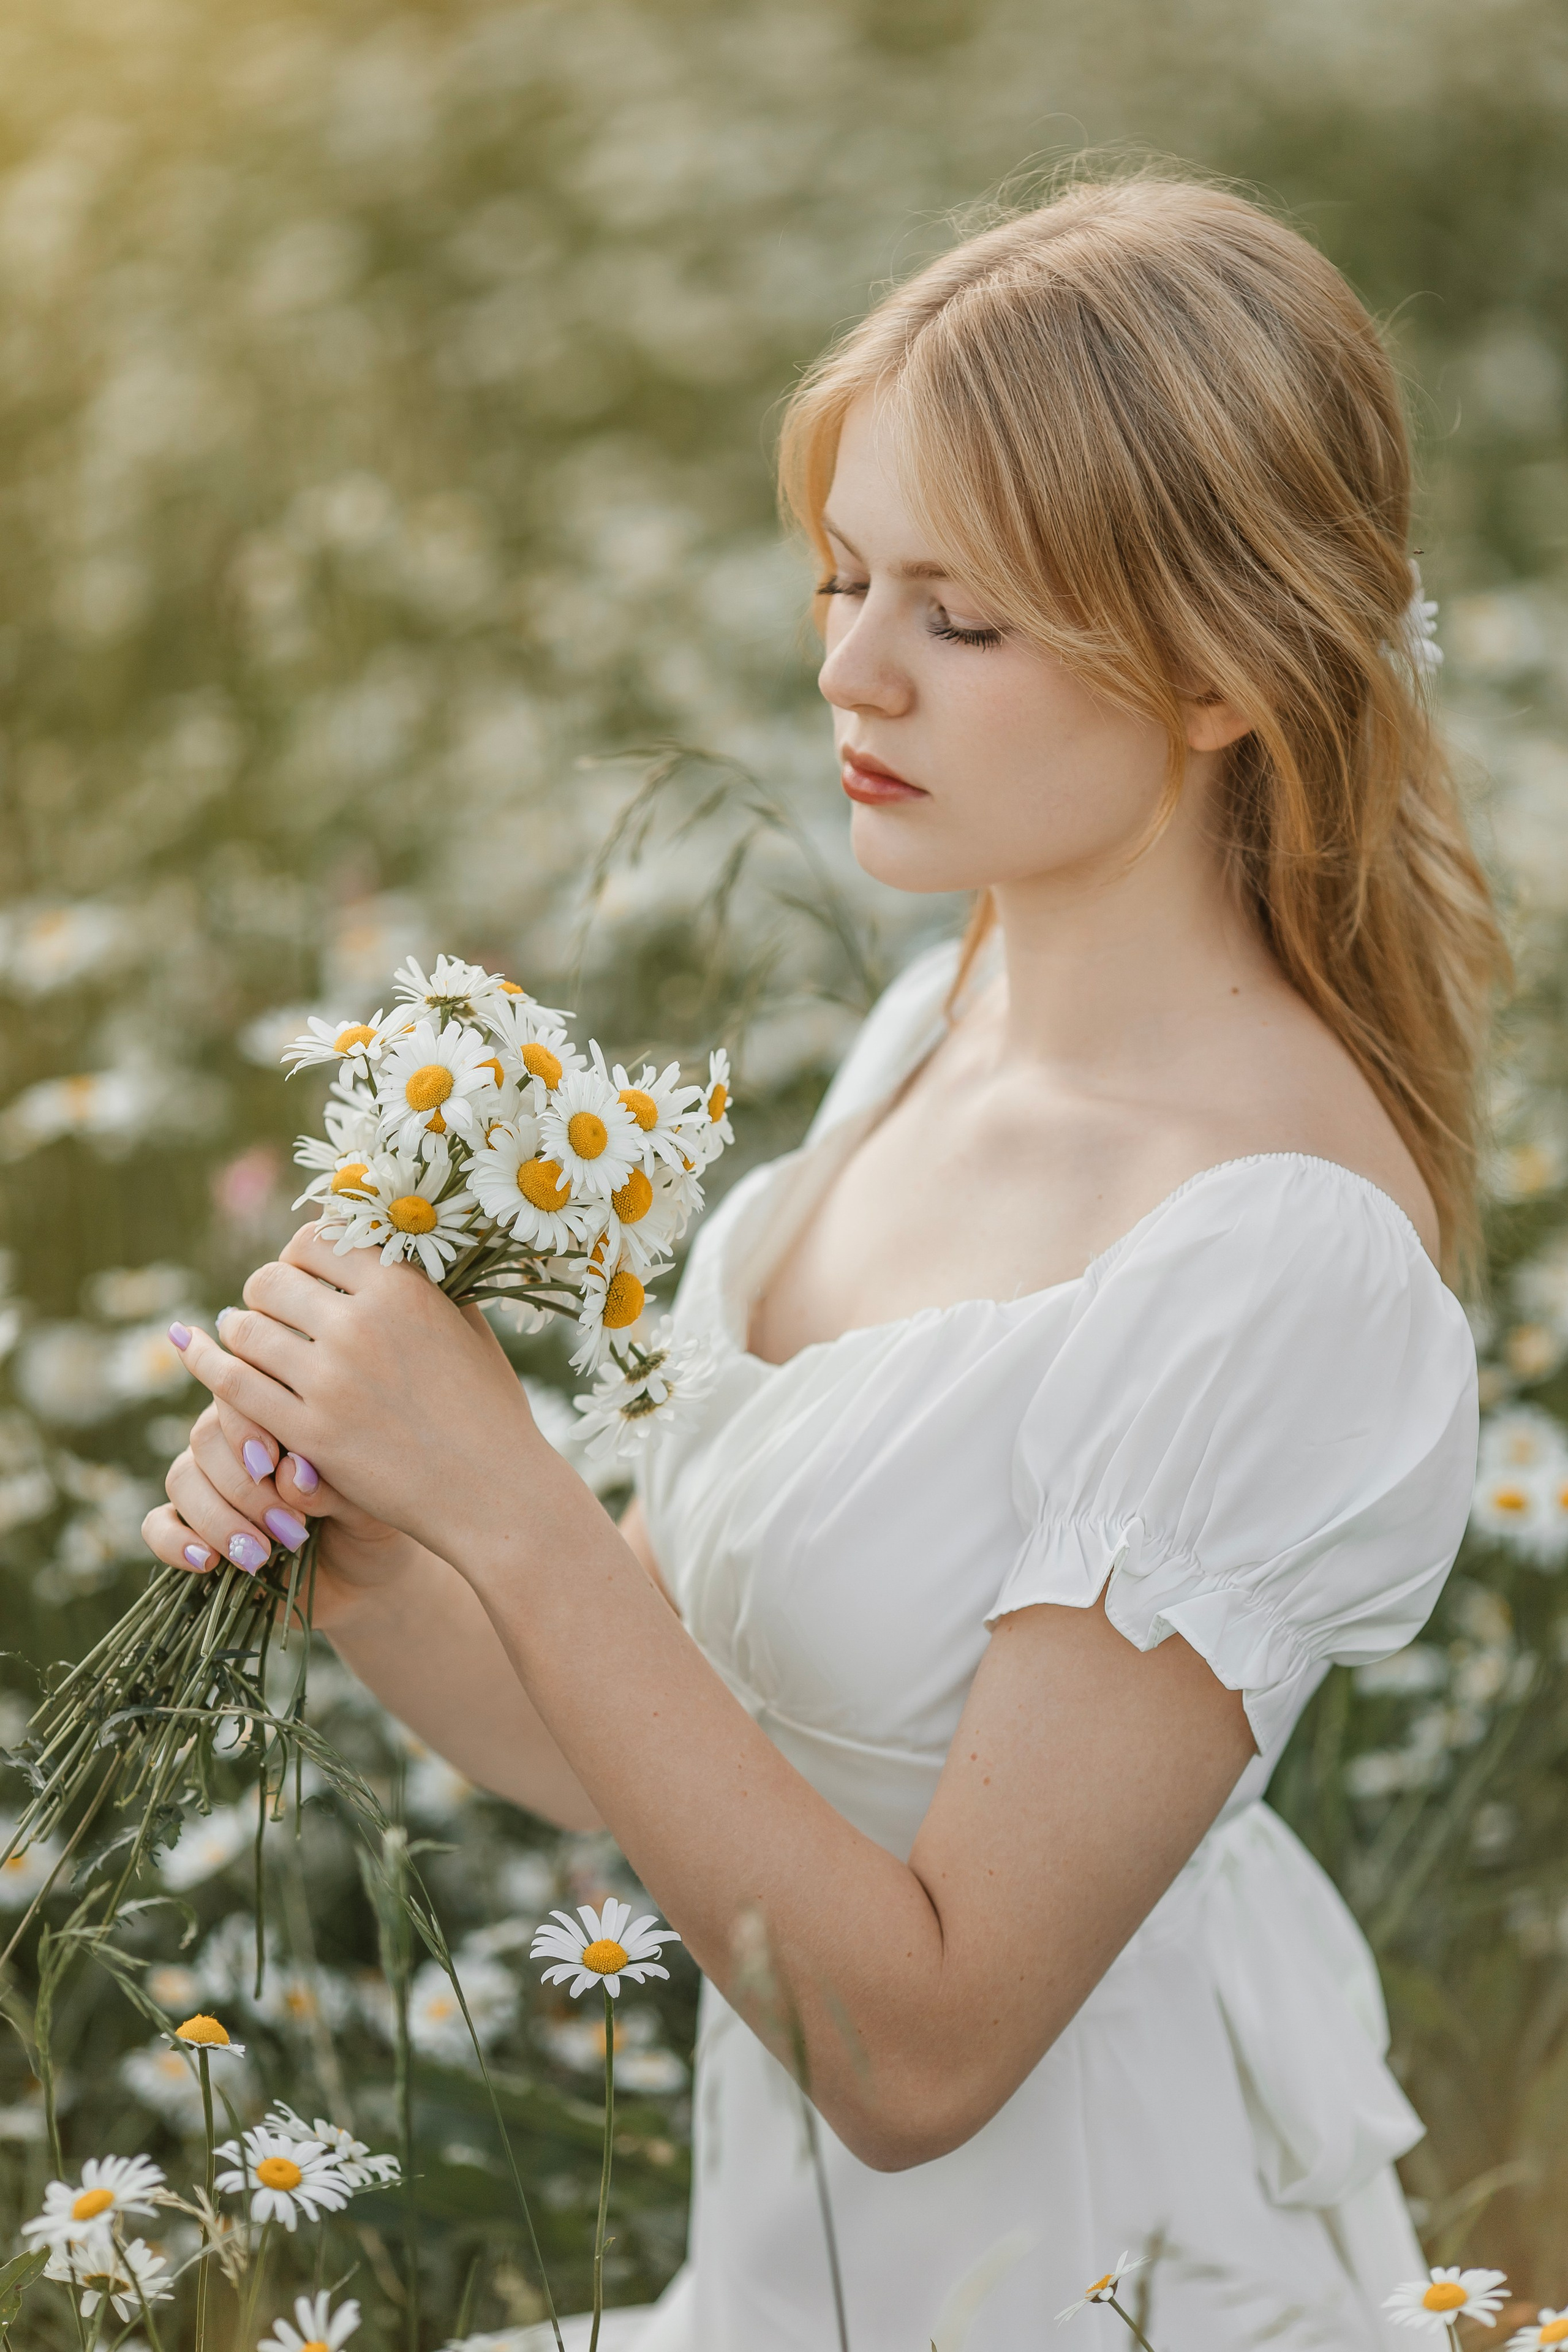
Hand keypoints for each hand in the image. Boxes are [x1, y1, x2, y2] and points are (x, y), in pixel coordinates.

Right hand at [142, 1395, 417, 1630]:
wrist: (367, 1577)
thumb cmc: (372, 1523)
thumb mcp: (367, 1502)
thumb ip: (334, 1485)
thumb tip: (290, 1473)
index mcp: (281, 1411)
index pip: (241, 1390)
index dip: (246, 1425)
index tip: (270, 1462)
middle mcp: (238, 1440)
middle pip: (206, 1435)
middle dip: (243, 1486)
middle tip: (290, 1529)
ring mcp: (210, 1483)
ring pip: (182, 1477)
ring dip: (218, 1518)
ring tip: (262, 1554)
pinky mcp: (191, 1529)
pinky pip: (157, 1524)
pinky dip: (174, 1541)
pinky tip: (208, 1561)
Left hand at [170, 1222, 545, 1565]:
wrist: (495, 1491)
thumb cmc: (490, 1411)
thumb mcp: (471, 1329)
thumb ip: (432, 1285)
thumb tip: (399, 1246)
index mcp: (403, 1287)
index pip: (318, 1240)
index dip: (299, 1253)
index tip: (299, 1271)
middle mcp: (363, 1323)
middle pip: (272, 1280)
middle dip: (264, 1292)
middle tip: (266, 1308)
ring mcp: (332, 1379)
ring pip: (246, 1329)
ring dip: (238, 1330)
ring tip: (242, 1337)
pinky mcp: (310, 1432)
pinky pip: (235, 1385)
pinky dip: (213, 1366)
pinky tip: (209, 1360)